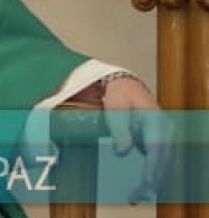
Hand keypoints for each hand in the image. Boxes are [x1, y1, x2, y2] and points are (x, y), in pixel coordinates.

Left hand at [101, 76, 173, 203]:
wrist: (126, 85)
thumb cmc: (119, 95)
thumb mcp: (114, 106)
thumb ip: (118, 129)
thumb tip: (122, 152)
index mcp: (155, 118)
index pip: (157, 147)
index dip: (153, 167)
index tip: (146, 183)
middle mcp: (166, 128)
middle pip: (164, 159)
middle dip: (153, 180)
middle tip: (139, 195)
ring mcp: (166, 134)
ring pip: (164, 162)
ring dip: (154, 181)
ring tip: (138, 195)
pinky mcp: (161, 141)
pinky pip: (160, 160)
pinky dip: (154, 174)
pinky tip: (143, 188)